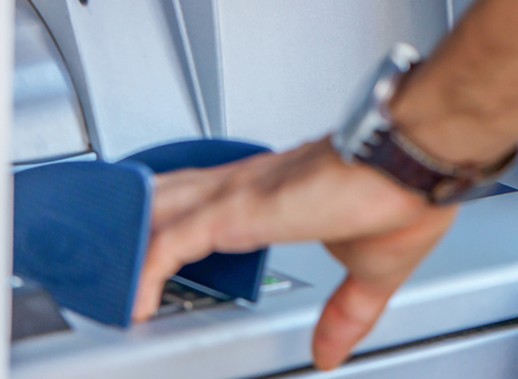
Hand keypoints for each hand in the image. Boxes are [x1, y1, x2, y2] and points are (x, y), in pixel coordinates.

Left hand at [132, 139, 456, 370]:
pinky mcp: (237, 209)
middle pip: (164, 197)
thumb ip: (344, 314)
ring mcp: (238, 195)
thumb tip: (330, 353)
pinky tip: (134, 300)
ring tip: (103, 283)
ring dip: (127, 244)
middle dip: (130, 224)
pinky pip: (170, 240)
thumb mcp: (369, 273)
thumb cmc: (404, 194)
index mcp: (275, 195)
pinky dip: (145, 270)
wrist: (415, 163)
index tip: (154, 252)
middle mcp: (248, 185)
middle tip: (102, 259)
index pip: (203, 200)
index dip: (172, 222)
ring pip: (156, 212)